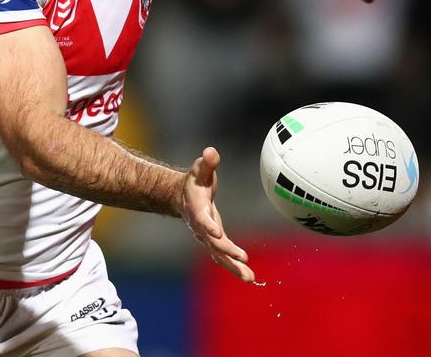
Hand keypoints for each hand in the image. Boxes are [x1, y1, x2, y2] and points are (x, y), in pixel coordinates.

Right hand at [179, 147, 254, 282]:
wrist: (182, 198)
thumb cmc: (194, 181)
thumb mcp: (199, 170)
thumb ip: (206, 162)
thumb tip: (211, 152)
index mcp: (196, 208)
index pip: (201, 219)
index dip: (208, 225)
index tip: (217, 232)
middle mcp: (200, 226)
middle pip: (212, 241)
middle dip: (226, 250)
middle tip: (242, 257)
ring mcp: (206, 237)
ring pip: (219, 254)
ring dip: (233, 266)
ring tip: (249, 278)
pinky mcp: (214, 242)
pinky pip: (224, 257)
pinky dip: (235, 267)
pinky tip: (249, 277)